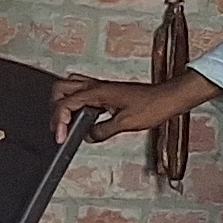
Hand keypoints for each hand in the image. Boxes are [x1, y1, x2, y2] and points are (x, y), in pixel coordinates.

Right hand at [49, 70, 211, 144]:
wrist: (168, 98)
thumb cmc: (152, 106)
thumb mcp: (125, 124)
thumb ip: (102, 131)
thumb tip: (88, 136)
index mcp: (97, 92)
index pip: (65, 104)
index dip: (58, 121)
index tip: (60, 136)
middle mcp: (96, 86)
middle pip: (60, 89)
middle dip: (54, 108)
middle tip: (58, 126)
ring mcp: (101, 86)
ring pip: (69, 85)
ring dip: (62, 101)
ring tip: (65, 119)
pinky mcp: (107, 90)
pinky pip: (82, 90)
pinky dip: (74, 100)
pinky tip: (81, 114)